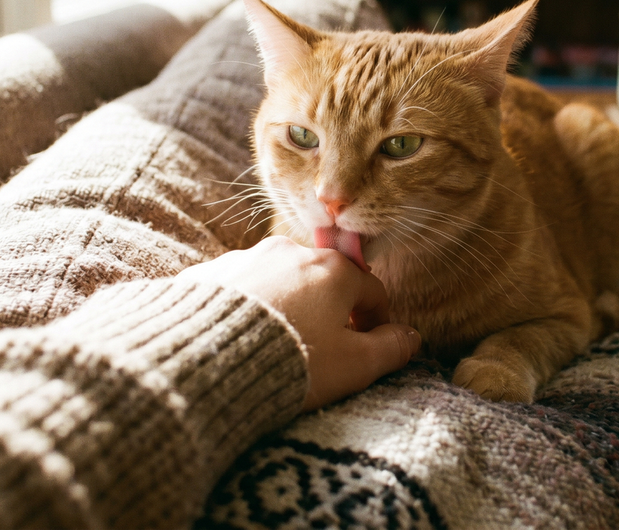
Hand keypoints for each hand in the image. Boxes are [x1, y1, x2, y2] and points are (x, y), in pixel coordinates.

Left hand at [176, 237, 420, 410]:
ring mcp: (247, 258)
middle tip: (323, 350)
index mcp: (333, 271)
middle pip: (324, 282)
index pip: (371, 292)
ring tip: (277, 343)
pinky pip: (241, 287)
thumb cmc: (292, 362)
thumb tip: (410, 338)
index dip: (378, 322)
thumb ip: (390, 349)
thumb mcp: (354, 365)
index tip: (371, 347)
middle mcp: (291, 252)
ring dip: (287, 306)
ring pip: (281, 281)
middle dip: (330, 312)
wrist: (208, 361)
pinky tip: (241, 336)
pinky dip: (249, 306)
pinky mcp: (210, 272)